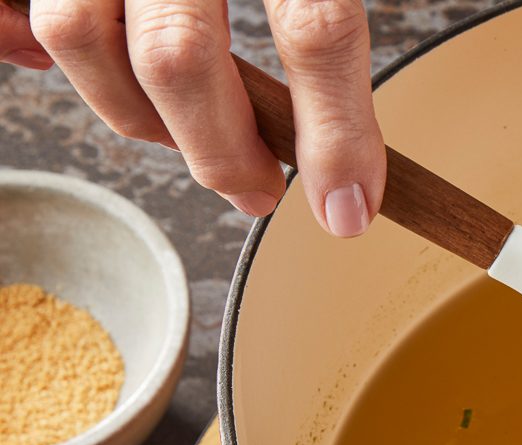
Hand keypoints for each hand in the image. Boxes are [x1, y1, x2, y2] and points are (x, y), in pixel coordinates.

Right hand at [4, 0, 384, 236]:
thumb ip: (326, 33)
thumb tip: (347, 198)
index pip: (316, 28)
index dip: (335, 134)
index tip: (349, 209)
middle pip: (178, 56)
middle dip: (219, 150)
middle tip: (256, 187)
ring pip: (78, 33)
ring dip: (127, 110)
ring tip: (172, 127)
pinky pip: (4, 5)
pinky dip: (11, 40)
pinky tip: (41, 60)